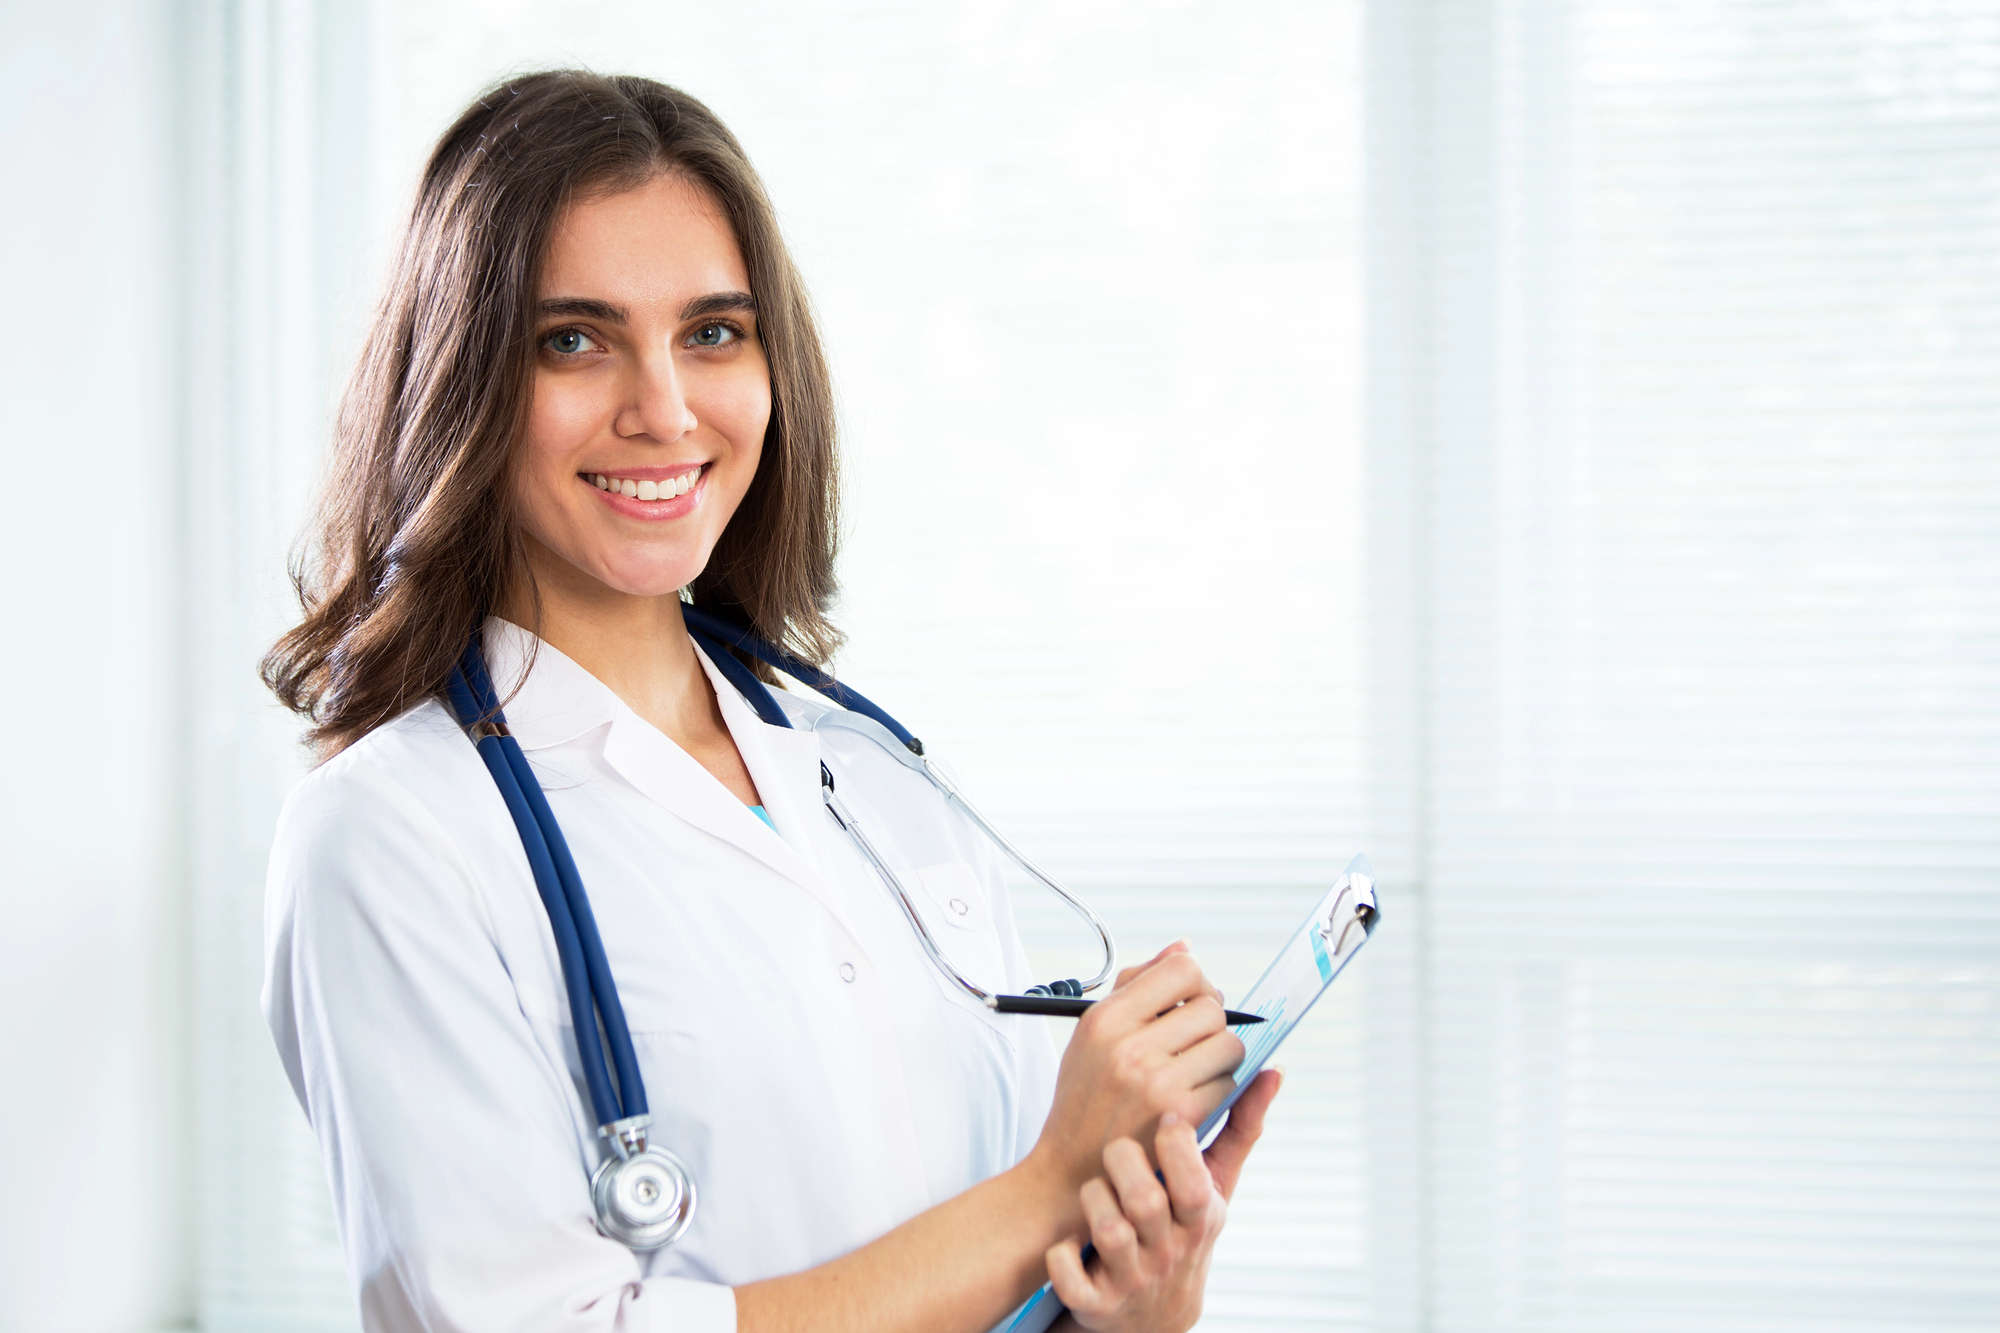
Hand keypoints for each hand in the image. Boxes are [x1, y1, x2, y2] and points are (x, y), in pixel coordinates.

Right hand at [1028, 942, 1245, 1200]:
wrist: (1070, 1171)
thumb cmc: (1085, 1096)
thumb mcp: (1092, 1034)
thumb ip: (1137, 985)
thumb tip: (1184, 947)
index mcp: (1105, 1019)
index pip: (1180, 969)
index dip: (1196, 983)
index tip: (1190, 1003)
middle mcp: (1128, 1046)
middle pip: (1211, 1007)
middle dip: (1212, 1024)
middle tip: (1195, 1043)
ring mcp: (1155, 1081)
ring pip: (1229, 1045)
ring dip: (1221, 1058)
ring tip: (1196, 1071)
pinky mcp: (1178, 1116)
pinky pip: (1229, 1085)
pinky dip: (1220, 1091)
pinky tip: (1194, 1100)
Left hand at [1045, 1066, 1282, 1332]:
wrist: (1152, 1310)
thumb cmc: (1182, 1226)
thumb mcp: (1215, 1187)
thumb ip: (1239, 1130)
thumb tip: (1270, 1071)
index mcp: (1199, 1220)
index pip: (1192, 1185)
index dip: (1175, 1147)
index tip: (1165, 1116)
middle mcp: (1167, 1251)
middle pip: (1145, 1202)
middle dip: (1124, 1164)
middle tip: (1117, 1147)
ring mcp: (1132, 1278)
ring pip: (1108, 1231)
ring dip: (1093, 1200)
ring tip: (1094, 1188)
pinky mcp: (1095, 1303)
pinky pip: (1070, 1277)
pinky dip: (1062, 1258)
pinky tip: (1067, 1240)